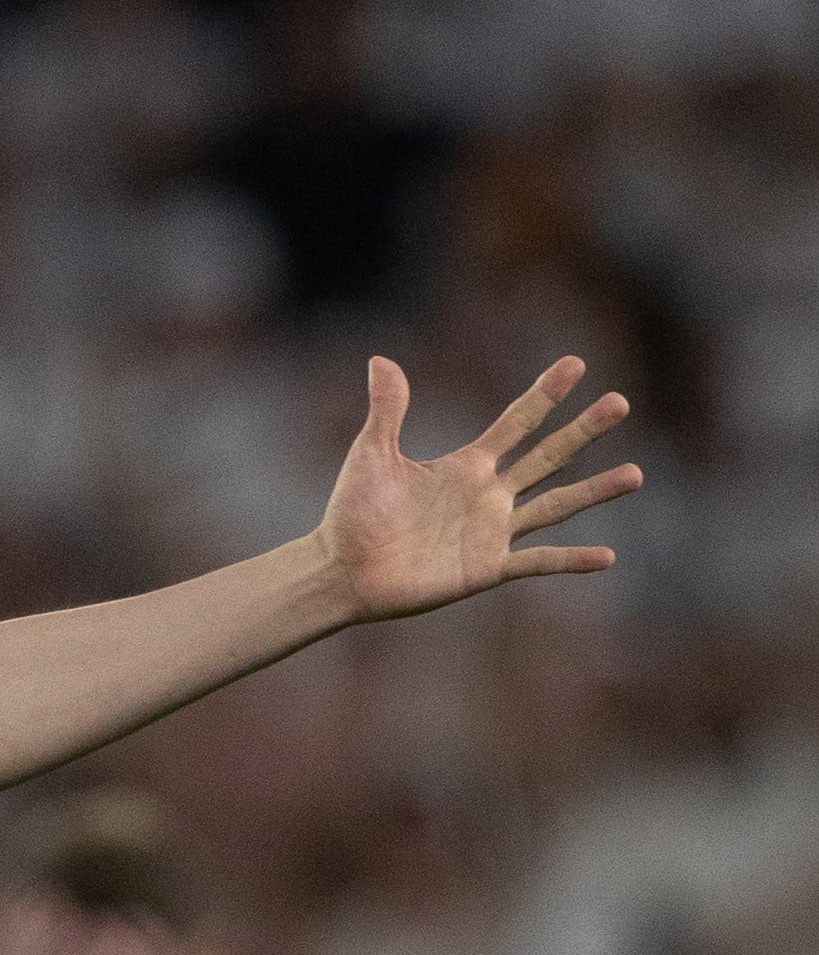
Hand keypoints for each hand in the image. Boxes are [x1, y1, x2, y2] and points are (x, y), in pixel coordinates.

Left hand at [312, 355, 638, 624]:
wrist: (342, 571)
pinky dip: (570, 559)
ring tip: (636, 474)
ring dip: (595, 491)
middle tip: (621, 402)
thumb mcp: (371, 455)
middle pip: (548, 456)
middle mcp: (488, 495)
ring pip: (555, 505)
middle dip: (583, 430)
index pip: (517, 422)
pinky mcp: (486, 568)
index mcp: (466, 465)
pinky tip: (607, 556)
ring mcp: (492, 531)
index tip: (576, 364)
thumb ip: (387, 410)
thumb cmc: (352, 514)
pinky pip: (537, 561)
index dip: (544, 394)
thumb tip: (380, 358)